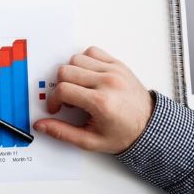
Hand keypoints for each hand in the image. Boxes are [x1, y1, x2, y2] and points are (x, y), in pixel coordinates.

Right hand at [34, 47, 153, 153]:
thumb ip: (63, 133)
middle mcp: (108, 82)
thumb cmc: (124, 134)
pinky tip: (88, 76)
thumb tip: (41, 125)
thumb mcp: (91, 141)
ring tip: (79, 87)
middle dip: (60, 86)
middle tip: (69, 99)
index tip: (57, 107)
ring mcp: (114, 71)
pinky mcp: (118, 64)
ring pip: (76, 59)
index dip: (54, 100)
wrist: (151, 127)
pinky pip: (92, 52)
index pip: (63, 90)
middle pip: (65, 71)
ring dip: (72, 73)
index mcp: (101, 102)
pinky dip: (85, 61)